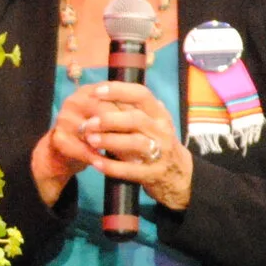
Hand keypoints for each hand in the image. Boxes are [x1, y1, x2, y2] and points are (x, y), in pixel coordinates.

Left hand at [60, 78, 193, 210]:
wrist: (178, 174)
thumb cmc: (155, 142)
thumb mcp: (150, 123)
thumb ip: (131, 109)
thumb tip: (101, 91)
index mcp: (159, 115)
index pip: (142, 95)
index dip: (119, 91)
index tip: (96, 91)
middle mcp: (161, 131)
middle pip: (136, 119)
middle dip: (109, 119)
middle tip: (87, 123)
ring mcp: (160, 153)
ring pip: (136, 143)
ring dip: (110, 140)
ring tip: (90, 140)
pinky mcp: (153, 173)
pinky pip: (131, 170)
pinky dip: (112, 167)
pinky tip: (95, 162)